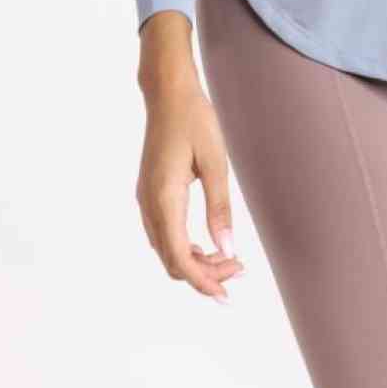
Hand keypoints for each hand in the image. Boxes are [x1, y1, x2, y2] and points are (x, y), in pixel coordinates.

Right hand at [135, 81, 245, 304]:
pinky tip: (208, 243)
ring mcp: (146, 200)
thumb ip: (220, 207)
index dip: (203, 281)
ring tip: (230, 260)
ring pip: (166, 249)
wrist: (168, 92)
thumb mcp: (214, 161)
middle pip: (171, 259)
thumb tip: (227, 249)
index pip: (178, 257)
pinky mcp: (150, 194)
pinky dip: (184, 247)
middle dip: (204, 274)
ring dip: (195, 262)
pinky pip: (164, 234)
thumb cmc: (194, 119)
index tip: (227, 294)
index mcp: (164, 198)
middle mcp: (149, 205)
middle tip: (240, 269)